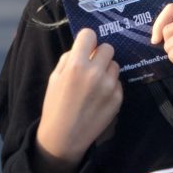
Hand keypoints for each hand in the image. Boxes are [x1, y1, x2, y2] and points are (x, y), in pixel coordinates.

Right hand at [36, 28, 122, 167]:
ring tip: (95, 83)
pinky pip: (118, 82)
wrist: (64, 137)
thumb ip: (69, 58)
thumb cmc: (55, 105)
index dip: (86, 40)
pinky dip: (111, 85)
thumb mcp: (54, 77)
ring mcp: (109, 86)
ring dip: (106, 69)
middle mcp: (95, 73)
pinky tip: (99, 97)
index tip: (85, 47)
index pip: (89, 35)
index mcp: (76, 65)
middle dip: (99, 54)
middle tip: (92, 65)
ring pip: (115, 64)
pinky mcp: (118, 98)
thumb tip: (85, 48)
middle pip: (108, 47)